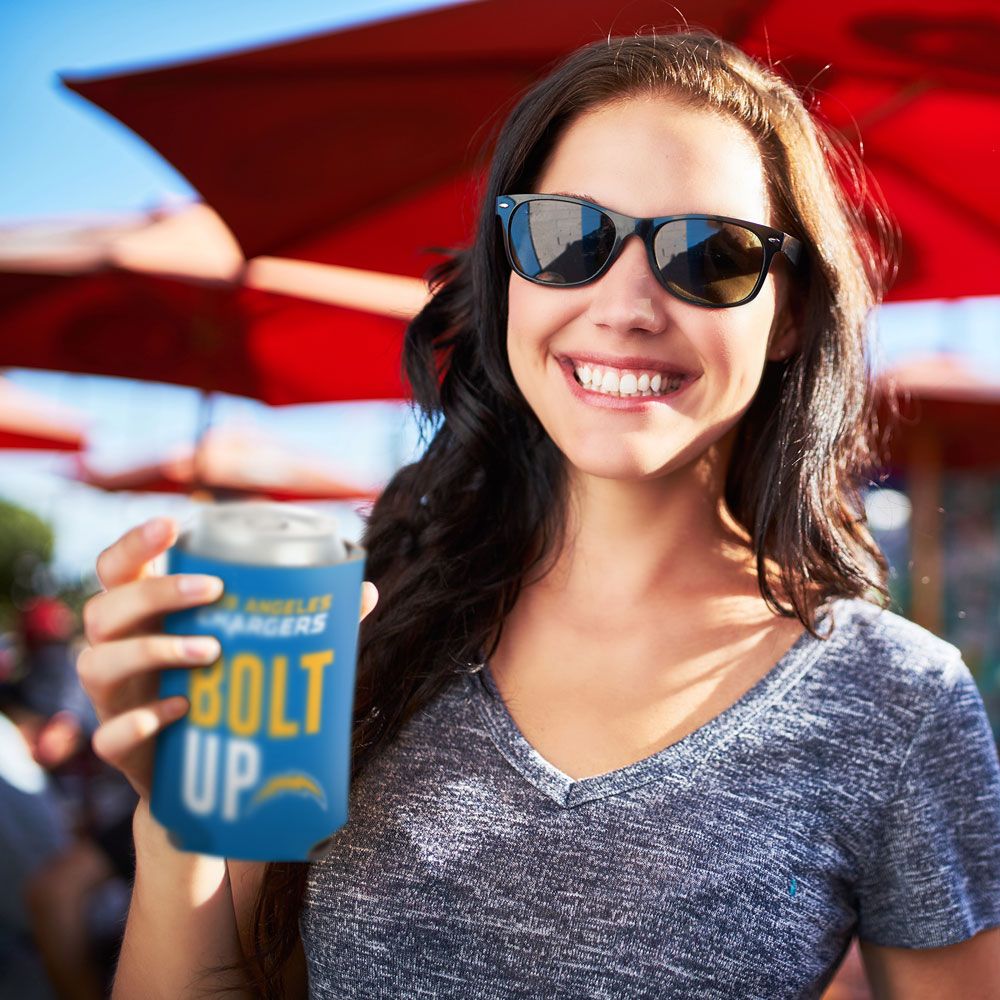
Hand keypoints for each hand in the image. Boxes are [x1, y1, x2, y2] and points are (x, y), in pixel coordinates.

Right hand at [78, 516, 378, 800]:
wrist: (209, 779)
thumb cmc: (228, 689)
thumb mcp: (257, 650)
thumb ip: (305, 620)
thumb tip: (367, 590)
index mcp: (145, 616)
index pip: (117, 568)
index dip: (133, 543)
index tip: (172, 525)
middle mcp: (117, 650)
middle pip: (103, 609)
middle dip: (155, 593)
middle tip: (214, 589)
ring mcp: (112, 701)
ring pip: (97, 665)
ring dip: (151, 651)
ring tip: (212, 651)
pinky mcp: (118, 749)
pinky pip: (109, 735)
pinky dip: (140, 721)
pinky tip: (181, 711)